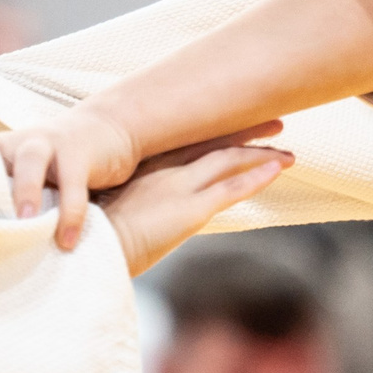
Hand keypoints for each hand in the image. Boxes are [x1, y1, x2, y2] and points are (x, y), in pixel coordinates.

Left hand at [0, 105, 143, 249]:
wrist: (110, 126)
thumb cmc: (60, 160)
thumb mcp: (27, 165)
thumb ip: (3, 186)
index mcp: (3, 149)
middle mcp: (21, 143)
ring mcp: (50, 144)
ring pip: (31, 160)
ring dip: (25, 189)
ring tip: (25, 222)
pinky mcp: (79, 154)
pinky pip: (73, 184)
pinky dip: (71, 212)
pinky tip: (69, 239)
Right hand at [95, 141, 292, 276]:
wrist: (84, 251)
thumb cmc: (88, 237)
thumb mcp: (102, 212)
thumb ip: (120, 205)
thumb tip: (124, 210)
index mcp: (142, 170)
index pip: (185, 144)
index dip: (212, 133)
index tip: (233, 125)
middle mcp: (162, 171)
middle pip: (212, 144)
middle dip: (245, 133)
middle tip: (273, 121)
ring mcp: (177, 188)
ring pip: (228, 161)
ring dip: (260, 153)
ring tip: (288, 151)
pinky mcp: (190, 209)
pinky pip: (231, 188)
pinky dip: (256, 177)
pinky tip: (278, 169)